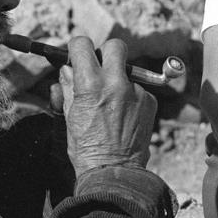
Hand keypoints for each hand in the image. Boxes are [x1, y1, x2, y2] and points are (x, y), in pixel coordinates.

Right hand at [57, 37, 156, 176]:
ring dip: (118, 79)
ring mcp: (136, 91)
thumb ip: (68, 87)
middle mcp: (115, 82)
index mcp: (90, 83)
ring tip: (110, 104)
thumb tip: (67, 69)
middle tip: (99, 68)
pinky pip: (138, 89)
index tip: (77, 56)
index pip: (82, 44)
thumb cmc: (86, 147)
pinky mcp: (149, 101)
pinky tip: (123, 117)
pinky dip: (130, 98)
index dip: (77, 48)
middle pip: (114, 46)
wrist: (114, 172)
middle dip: (105, 53)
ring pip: (127, 71)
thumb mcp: (69, 115)